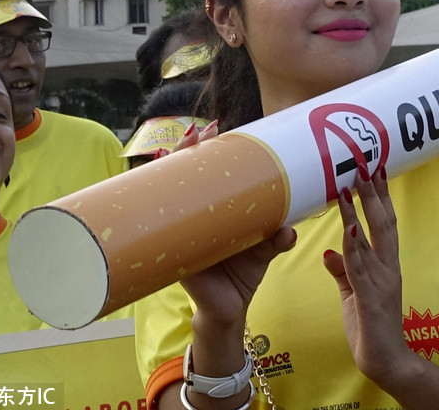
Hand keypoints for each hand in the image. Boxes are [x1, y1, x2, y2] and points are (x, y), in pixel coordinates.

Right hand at [172, 119, 296, 323]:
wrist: (230, 310)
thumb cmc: (242, 273)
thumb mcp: (263, 251)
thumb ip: (276, 240)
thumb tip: (288, 231)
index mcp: (215, 210)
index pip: (207, 173)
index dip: (205, 150)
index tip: (213, 129)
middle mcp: (194, 217)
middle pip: (183, 176)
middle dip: (185, 152)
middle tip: (194, 134)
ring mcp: (181, 233)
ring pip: (169, 197)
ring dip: (168, 173)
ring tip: (173, 152)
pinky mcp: (175, 256)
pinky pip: (164, 234)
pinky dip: (156, 219)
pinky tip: (150, 202)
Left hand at [323, 163, 412, 385]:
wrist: (387, 363)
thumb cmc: (371, 328)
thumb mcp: (353, 295)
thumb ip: (344, 273)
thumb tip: (329, 251)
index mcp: (385, 266)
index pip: (384, 224)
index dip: (380, 197)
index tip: (375, 171)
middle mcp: (388, 268)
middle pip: (383, 223)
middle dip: (374, 193)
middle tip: (366, 164)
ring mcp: (381, 282)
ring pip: (371, 239)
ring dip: (360, 211)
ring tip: (351, 184)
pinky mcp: (370, 299)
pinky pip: (359, 269)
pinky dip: (353, 247)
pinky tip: (348, 228)